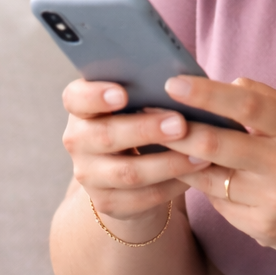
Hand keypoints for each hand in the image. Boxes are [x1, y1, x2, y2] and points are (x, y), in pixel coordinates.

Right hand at [60, 80, 201, 230]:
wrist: (128, 168)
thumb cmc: (139, 118)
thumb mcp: (137, 101)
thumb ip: (148, 86)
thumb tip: (182, 72)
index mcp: (81, 108)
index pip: (76, 98)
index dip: (95, 95)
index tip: (122, 93)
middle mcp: (78, 141)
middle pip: (105, 135)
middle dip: (144, 130)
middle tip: (179, 123)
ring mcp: (88, 175)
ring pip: (127, 172)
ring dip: (166, 163)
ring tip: (199, 154)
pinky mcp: (107, 202)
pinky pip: (142, 197)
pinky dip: (171, 185)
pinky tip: (194, 175)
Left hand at [161, 75, 275, 274]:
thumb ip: (269, 101)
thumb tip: (226, 83)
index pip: (246, 105)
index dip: (206, 94)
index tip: (173, 82)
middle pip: (216, 144)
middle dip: (177, 129)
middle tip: (146, 114)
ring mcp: (272, 201)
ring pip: (208, 178)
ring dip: (180, 161)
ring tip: (159, 142)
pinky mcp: (260, 230)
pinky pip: (219, 204)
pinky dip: (205, 188)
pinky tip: (196, 176)